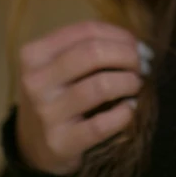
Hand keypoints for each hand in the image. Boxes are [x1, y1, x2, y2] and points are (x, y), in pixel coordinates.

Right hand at [15, 20, 152, 175]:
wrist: (33, 145)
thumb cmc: (55, 94)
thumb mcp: (57, 64)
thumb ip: (89, 47)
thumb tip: (137, 45)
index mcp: (35, 54)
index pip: (86, 31)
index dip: (119, 35)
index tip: (138, 45)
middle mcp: (36, 81)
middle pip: (93, 53)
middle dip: (127, 55)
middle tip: (142, 65)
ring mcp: (46, 113)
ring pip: (100, 86)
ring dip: (128, 82)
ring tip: (136, 85)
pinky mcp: (60, 143)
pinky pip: (102, 124)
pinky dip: (124, 113)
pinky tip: (129, 108)